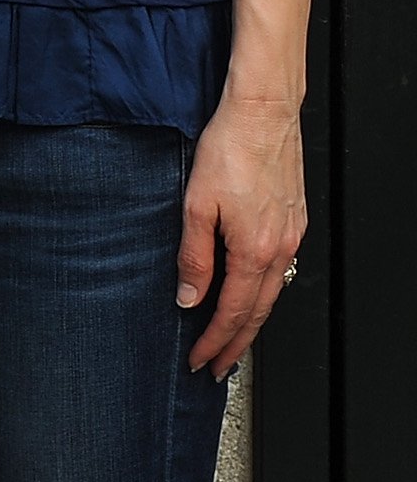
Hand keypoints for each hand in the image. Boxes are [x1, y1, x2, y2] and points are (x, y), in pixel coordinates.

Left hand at [179, 92, 305, 375]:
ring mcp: (291, 236)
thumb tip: (189, 299)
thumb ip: (193, 256)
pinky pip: (278, 271)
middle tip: (216, 367)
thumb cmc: (229, 149)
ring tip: (230, 342)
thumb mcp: (196, 204)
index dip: (215, 341)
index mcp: (254, 250)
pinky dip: (262, 294)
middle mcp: (280, 249)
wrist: (263, 114)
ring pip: (271, 294)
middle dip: (235, 344)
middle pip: (257, 312)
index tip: (200, 361)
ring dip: (249, 322)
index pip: (232, 312)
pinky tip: (249, 295)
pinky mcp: (293, 222)